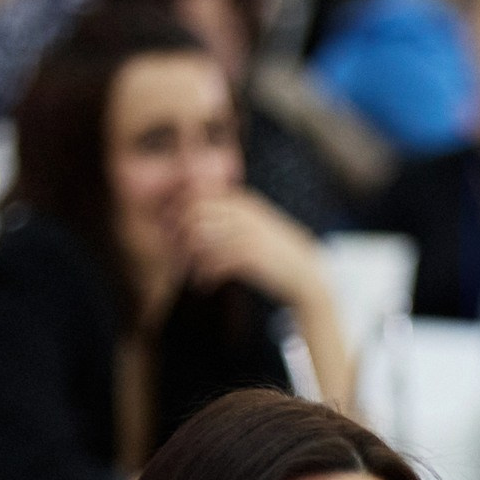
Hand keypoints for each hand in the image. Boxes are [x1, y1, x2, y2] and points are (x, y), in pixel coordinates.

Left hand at [182, 191, 326, 309]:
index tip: (171, 226)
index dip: (181, 208)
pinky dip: (206, 274)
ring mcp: (248, 234)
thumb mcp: (262, 226)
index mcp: (247, 202)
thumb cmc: (281, 255)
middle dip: (178, 229)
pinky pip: (215, 261)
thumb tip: (207, 221)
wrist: (308, 276)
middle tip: (173, 249)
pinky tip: (204, 284)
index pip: (203, 195)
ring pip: (202, 237)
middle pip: (197, 212)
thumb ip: (239, 217)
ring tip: (190, 270)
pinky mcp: (251, 257)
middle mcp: (246, 214)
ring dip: (189, 255)